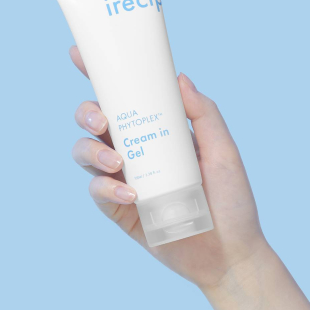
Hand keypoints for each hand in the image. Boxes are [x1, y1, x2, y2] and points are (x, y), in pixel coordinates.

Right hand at [70, 45, 266, 289]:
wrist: (230, 254)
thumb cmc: (231, 199)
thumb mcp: (224, 150)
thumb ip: (205, 114)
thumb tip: (180, 77)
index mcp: (156, 129)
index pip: (123, 97)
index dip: (97, 75)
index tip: (77, 55)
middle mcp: (135, 149)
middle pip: (93, 121)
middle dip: (87, 113)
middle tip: (103, 121)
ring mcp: (124, 178)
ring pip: (85, 152)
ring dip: (91, 152)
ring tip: (117, 163)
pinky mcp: (120, 209)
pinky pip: (97, 192)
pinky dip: (106, 189)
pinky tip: (131, 194)